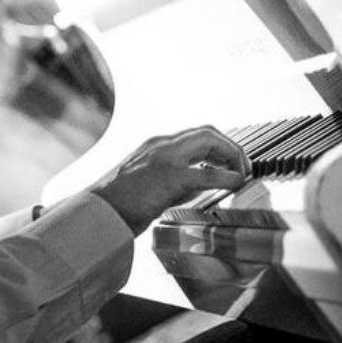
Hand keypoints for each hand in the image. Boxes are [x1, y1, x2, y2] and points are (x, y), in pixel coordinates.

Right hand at [89, 125, 250, 235]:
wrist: (98, 211)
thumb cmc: (119, 202)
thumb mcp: (146, 180)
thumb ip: (172, 178)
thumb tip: (200, 185)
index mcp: (155, 145)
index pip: (195, 135)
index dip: (219, 144)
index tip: (230, 162)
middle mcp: (161, 144)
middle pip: (206, 131)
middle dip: (230, 146)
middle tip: (242, 166)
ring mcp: (164, 157)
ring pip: (208, 140)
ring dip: (232, 154)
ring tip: (241, 172)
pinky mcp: (168, 176)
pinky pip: (206, 173)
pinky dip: (226, 176)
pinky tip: (235, 183)